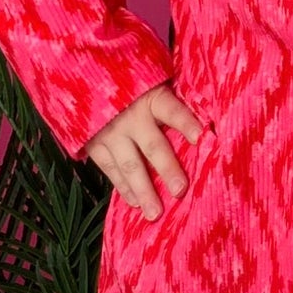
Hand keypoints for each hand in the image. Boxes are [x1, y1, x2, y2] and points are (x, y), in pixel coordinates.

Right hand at [85, 84, 206, 218]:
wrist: (87, 79)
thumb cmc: (134, 83)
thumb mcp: (154, 82)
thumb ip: (172, 101)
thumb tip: (205, 123)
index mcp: (151, 97)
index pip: (173, 111)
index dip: (187, 123)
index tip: (203, 137)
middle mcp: (131, 116)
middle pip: (153, 145)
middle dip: (167, 169)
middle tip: (179, 191)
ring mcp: (110, 132)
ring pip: (129, 165)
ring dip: (143, 190)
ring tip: (154, 213)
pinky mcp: (93, 143)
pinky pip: (110, 169)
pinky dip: (123, 188)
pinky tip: (134, 204)